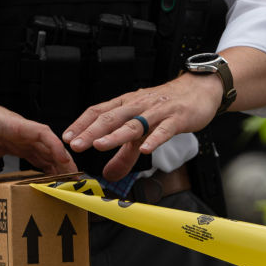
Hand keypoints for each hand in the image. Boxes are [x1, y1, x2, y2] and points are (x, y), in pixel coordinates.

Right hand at [0, 87, 76, 208]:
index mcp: (13, 147)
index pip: (39, 162)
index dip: (50, 175)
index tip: (59, 189)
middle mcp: (21, 139)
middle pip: (49, 155)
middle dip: (63, 170)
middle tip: (73, 187)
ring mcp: (21, 131)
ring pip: (50, 145)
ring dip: (64, 160)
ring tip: (74, 176)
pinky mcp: (18, 124)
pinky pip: (42, 134)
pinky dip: (54, 145)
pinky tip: (62, 157)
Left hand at [62, 72, 223, 180]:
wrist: (199, 89)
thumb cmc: (167, 107)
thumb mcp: (143, 130)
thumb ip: (125, 155)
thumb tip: (108, 175)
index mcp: (127, 105)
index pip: (98, 111)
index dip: (82, 124)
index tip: (67, 138)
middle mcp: (138, 105)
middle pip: (111, 117)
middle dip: (92, 131)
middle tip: (76, 145)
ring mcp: (157, 111)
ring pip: (134, 123)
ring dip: (116, 135)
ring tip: (101, 146)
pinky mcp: (177, 118)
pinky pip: (164, 129)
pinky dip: (155, 139)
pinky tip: (146, 149)